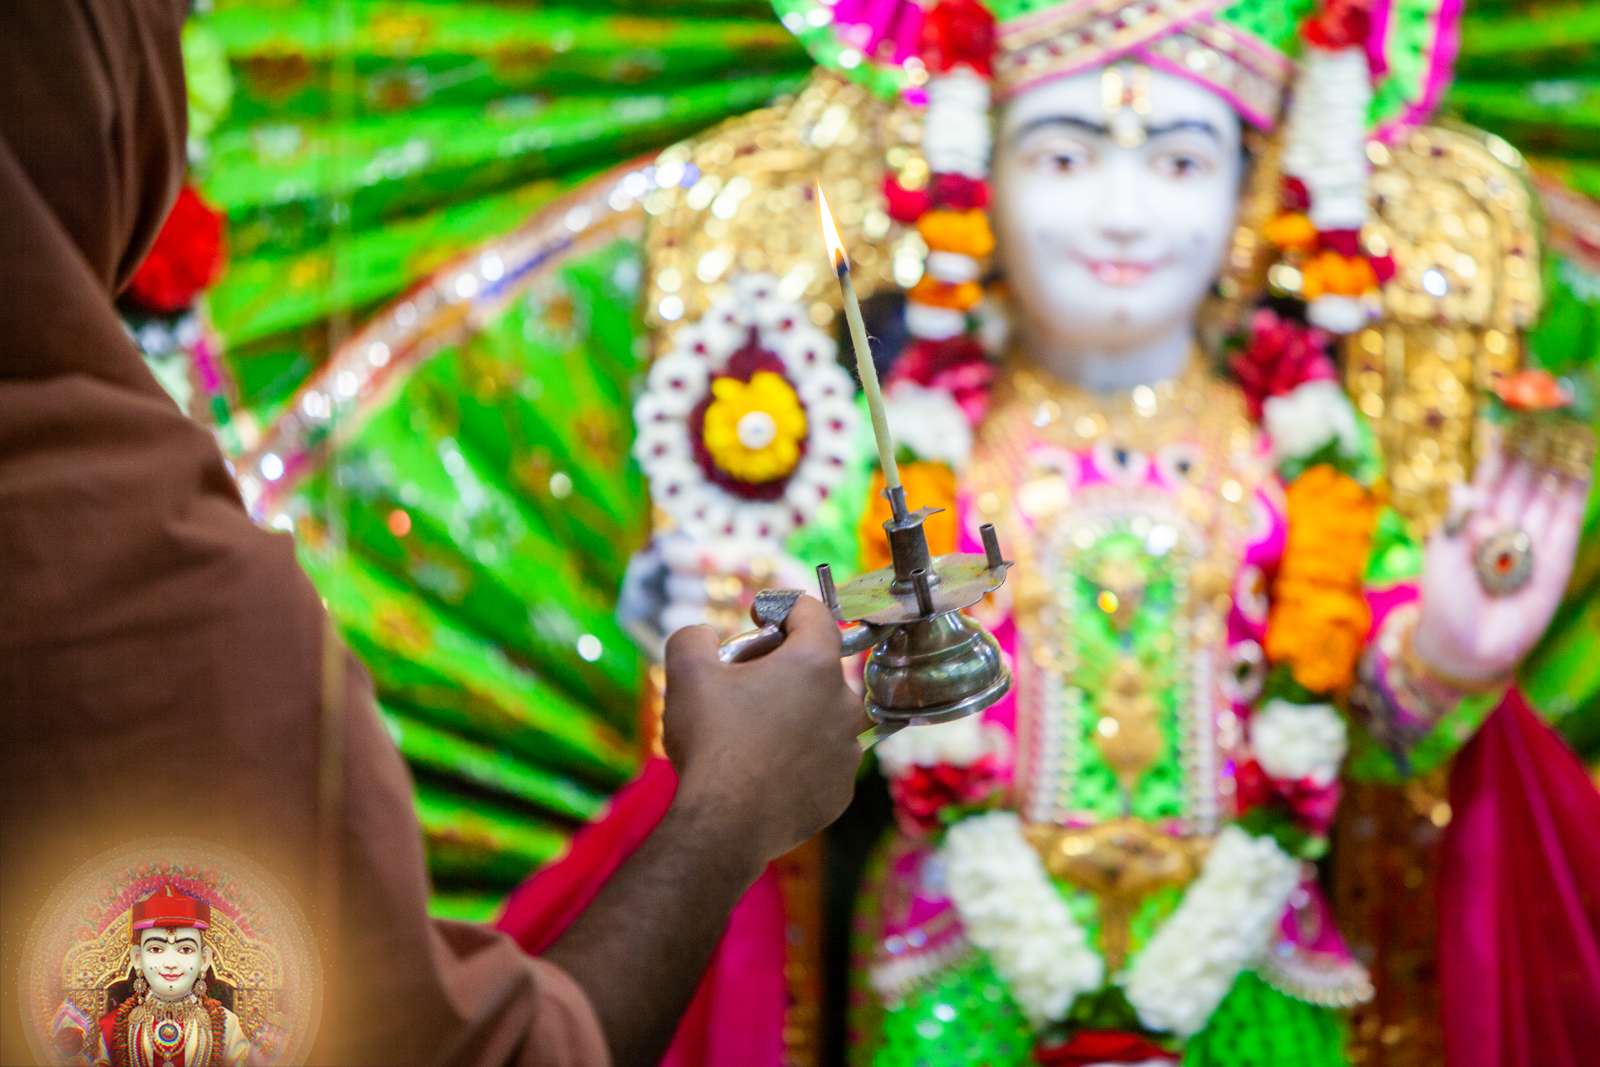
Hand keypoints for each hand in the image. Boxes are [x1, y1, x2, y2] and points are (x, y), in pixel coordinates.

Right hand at [661, 595, 863, 865]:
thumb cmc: (711, 740)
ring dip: (793, 713)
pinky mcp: (841, 790)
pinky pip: (821, 760)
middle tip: (740, 684)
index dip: (780, 607)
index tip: (755, 618)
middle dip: (780, 665)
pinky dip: (798, 758)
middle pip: (816, 665)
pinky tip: (764, 769)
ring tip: (750, 731)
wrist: (726, 824)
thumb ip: (693, 637)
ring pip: (821, 715)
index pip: (812, 612)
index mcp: (815, 664)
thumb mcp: (687, 673)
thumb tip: (703, 636)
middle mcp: (844, 703)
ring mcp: (847, 751)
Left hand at [1414, 434, 1589, 685]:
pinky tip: (1581, 462)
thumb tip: (1462, 485)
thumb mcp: (1441, 554)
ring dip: (1560, 458)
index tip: (1510, 413)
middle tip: (1550, 406)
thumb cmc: (1445, 600)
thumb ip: (1455, 519)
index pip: (1492, 473)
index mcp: (1473, 517)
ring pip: (1549, 489)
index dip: (1502, 445)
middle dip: (1537, 443)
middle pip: (1525, 475)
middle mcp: (1506, 521)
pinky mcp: (1557, 555)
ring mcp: (1533, 536)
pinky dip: (1575, 490)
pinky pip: (1567, 516)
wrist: (1468, 646)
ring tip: (1572, 423)